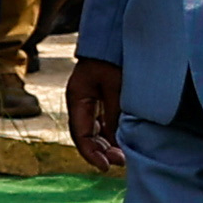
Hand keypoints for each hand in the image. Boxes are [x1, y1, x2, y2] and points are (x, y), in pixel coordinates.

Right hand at [68, 54, 128, 178]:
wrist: (115, 36)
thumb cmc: (114, 57)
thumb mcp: (116, 86)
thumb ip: (114, 114)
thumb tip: (116, 141)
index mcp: (78, 98)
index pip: (80, 134)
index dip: (91, 154)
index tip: (106, 166)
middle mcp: (81, 102)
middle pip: (87, 136)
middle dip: (102, 152)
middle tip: (121, 162)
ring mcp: (90, 101)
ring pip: (95, 131)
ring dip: (108, 145)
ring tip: (124, 156)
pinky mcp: (102, 99)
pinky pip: (103, 123)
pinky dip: (112, 134)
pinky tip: (123, 142)